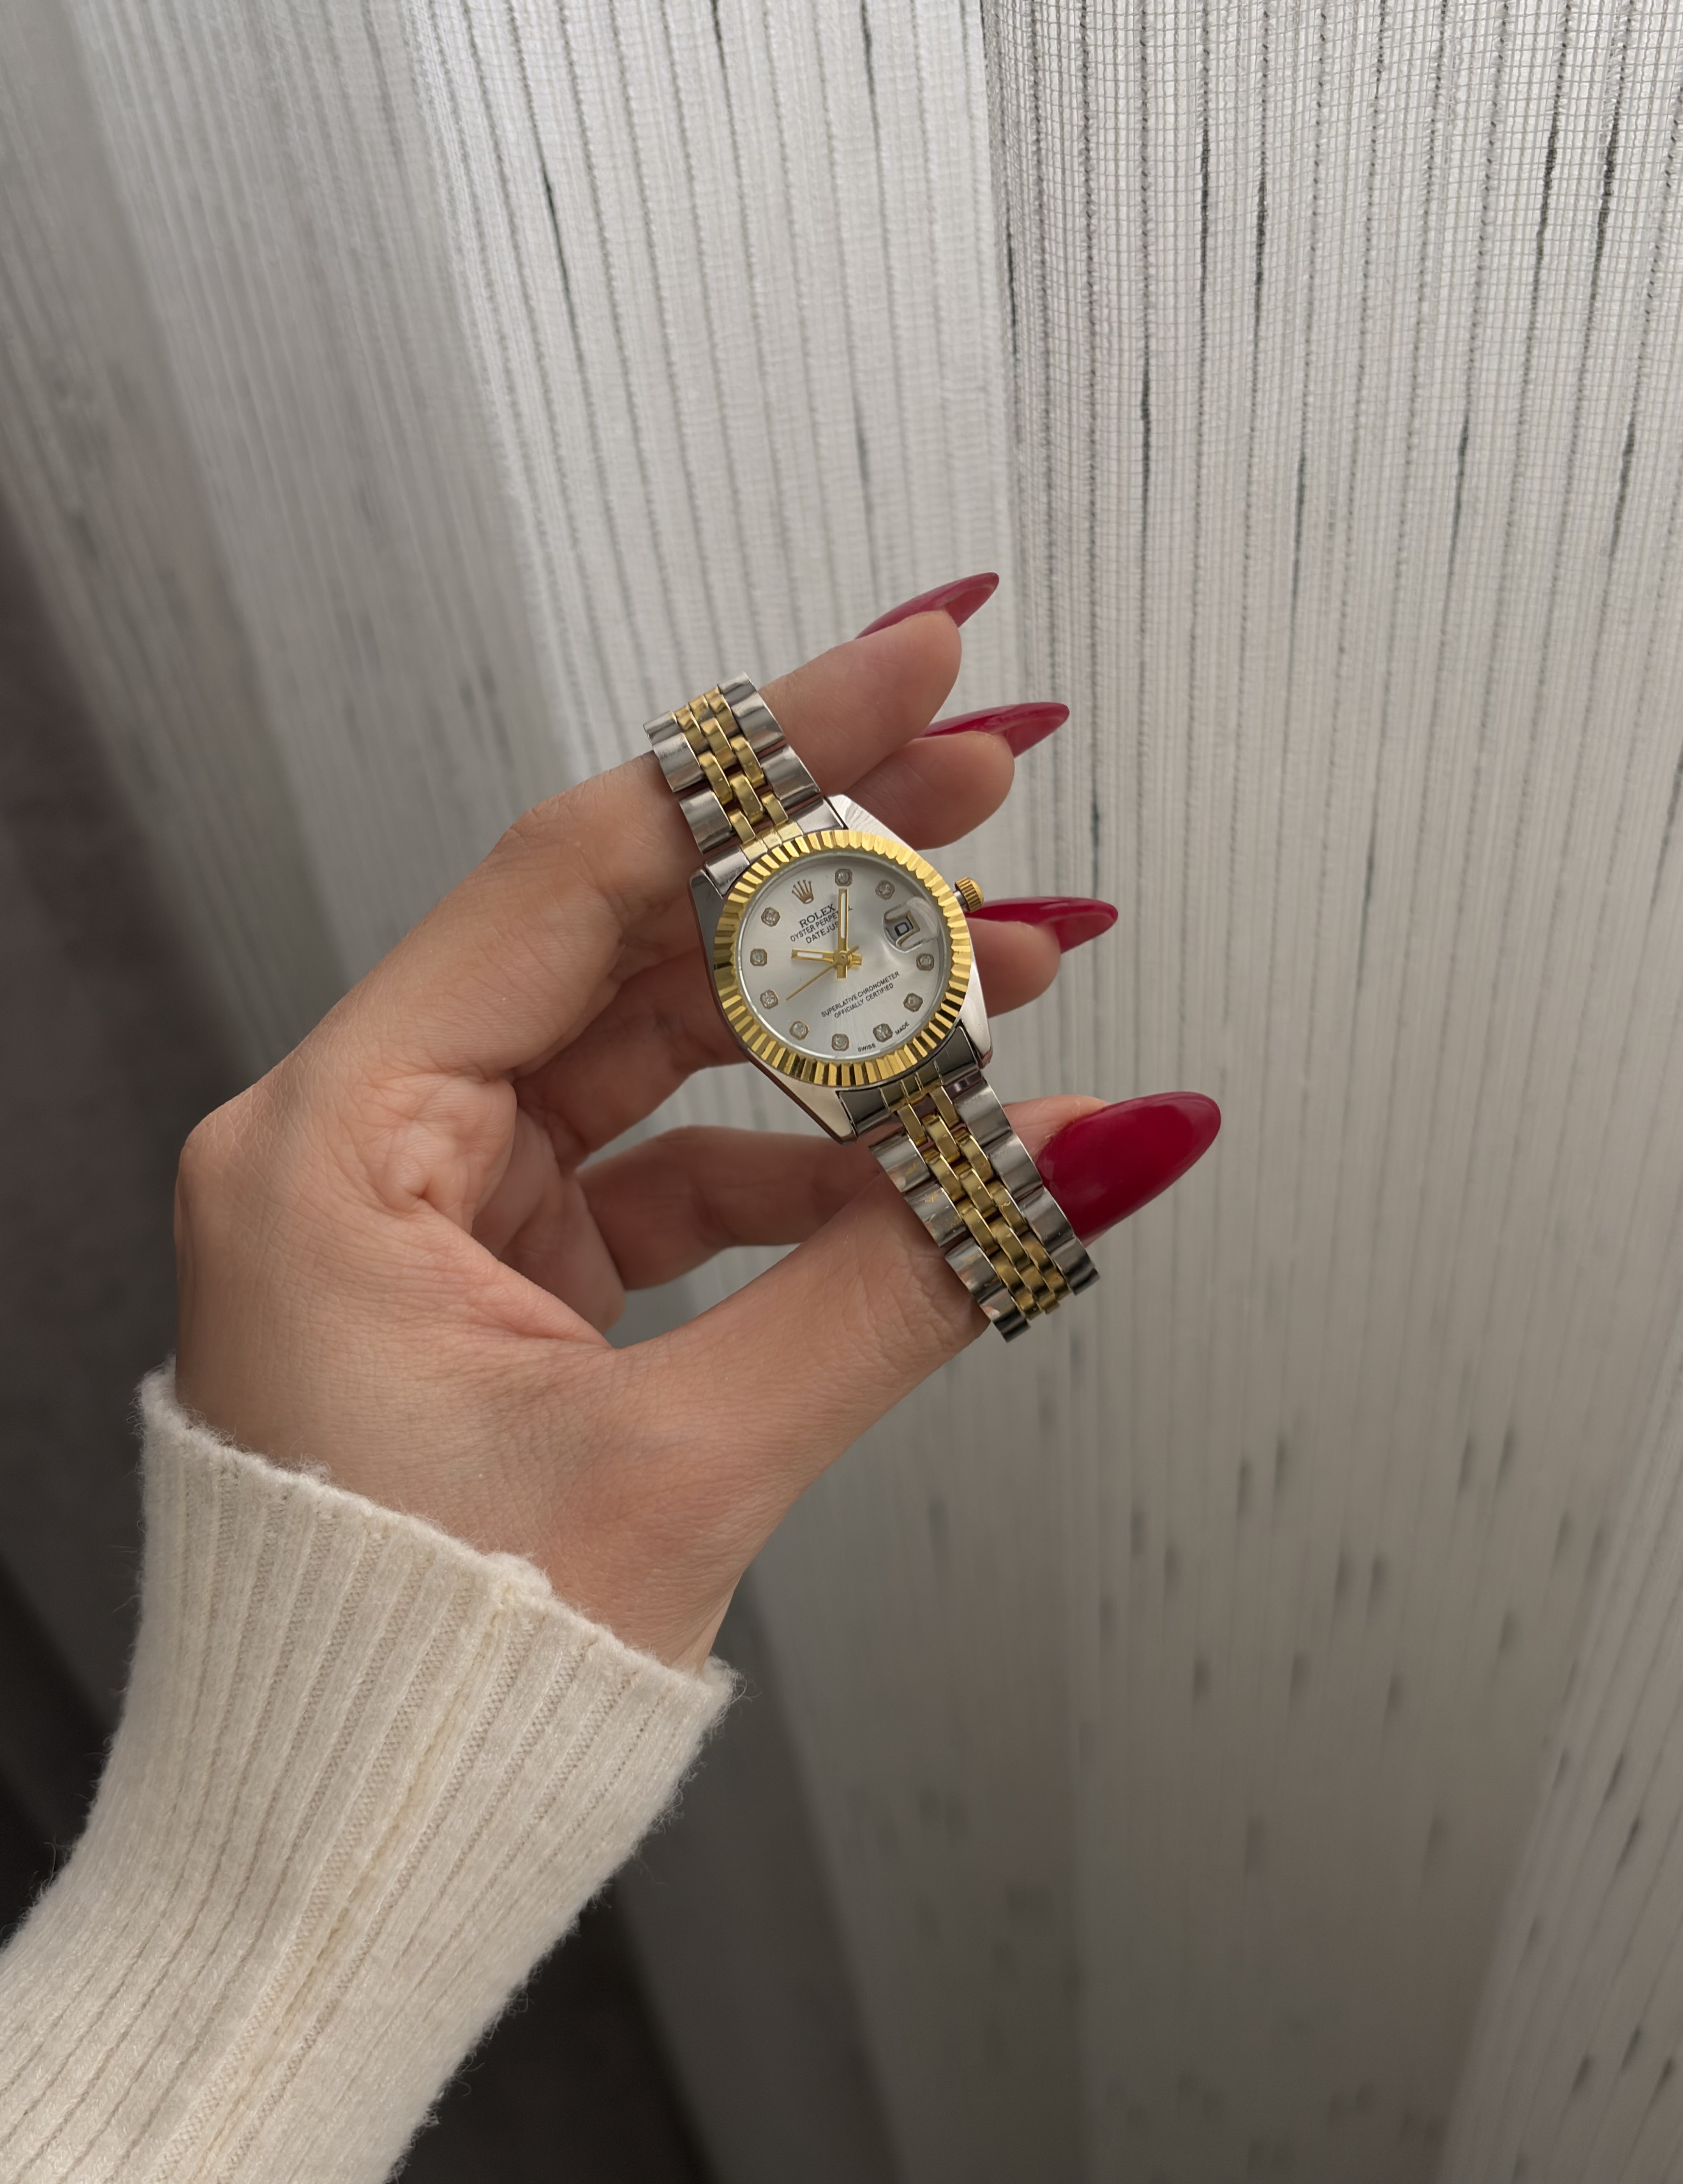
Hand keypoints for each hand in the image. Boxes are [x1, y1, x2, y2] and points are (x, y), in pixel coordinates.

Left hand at [173, 618, 1212, 1668]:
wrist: (327, 1852)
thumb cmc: (418, 1678)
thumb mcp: (680, 1466)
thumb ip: (903, 1286)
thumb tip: (1107, 1147)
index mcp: (336, 1143)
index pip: (580, 874)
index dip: (767, 761)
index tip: (916, 672)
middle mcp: (369, 1142)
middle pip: (632, 939)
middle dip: (825, 871)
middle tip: (995, 787)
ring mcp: (439, 1204)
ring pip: (664, 1049)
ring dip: (834, 1019)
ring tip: (1016, 971)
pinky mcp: (504, 1268)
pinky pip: (670, 1164)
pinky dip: (802, 1157)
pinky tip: (933, 1145)